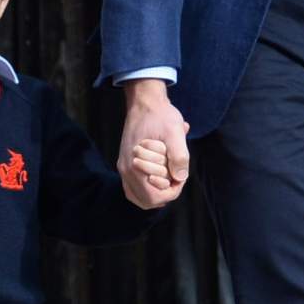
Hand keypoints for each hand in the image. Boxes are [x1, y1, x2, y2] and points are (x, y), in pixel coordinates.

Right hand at [118, 79, 189, 208]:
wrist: (145, 102)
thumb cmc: (161, 116)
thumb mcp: (175, 132)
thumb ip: (179, 155)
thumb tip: (180, 178)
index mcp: (135, 165)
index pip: (153, 197)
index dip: (171, 192)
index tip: (180, 177)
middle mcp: (126, 170)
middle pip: (146, 201)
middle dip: (165, 192)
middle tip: (175, 177)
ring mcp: (124, 168)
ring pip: (139, 197)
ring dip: (157, 192)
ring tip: (169, 177)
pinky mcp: (125, 164)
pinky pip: (135, 188)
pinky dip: (148, 187)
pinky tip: (160, 176)